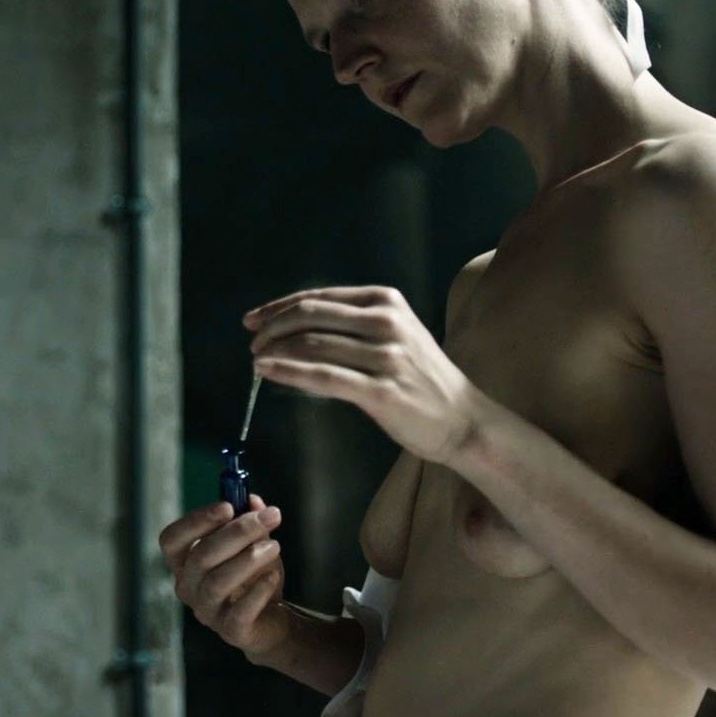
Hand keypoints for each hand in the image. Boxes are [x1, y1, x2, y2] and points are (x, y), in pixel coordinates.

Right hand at [157, 493, 287, 658]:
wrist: (271, 620)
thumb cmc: (253, 576)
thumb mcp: (253, 543)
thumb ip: (249, 520)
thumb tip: (252, 500)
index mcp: (184, 562)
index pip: (172, 539)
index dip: (196, 521)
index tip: (227, 506)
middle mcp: (188, 587)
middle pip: (202, 556)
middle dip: (238, 532)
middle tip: (270, 517)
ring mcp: (206, 611)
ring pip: (219, 582)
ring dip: (249, 559)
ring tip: (275, 546)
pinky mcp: (230, 631)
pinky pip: (241, 610)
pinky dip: (259, 590)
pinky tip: (273, 576)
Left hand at [246, 285, 486, 464]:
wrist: (463, 419)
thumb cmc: (421, 379)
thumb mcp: (394, 335)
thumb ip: (351, 326)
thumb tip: (291, 329)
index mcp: (386, 301)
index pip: (319, 297)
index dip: (279, 307)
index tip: (254, 319)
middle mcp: (386, 322)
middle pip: (310, 315)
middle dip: (273, 327)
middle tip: (253, 342)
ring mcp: (386, 356)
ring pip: (312, 344)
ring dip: (275, 350)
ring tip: (257, 361)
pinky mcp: (381, 390)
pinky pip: (322, 376)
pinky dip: (287, 371)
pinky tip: (266, 371)